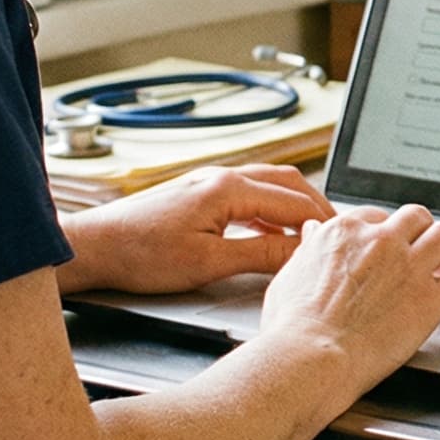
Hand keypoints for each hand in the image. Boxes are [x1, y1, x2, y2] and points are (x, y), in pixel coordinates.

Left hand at [56, 164, 333, 295]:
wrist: (96, 246)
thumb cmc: (141, 254)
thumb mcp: (208, 263)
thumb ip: (260, 255)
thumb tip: (300, 253)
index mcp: (229, 189)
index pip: (294, 202)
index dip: (322, 224)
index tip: (343, 243)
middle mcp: (222, 177)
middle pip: (288, 183)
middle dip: (317, 207)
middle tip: (339, 234)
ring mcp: (209, 183)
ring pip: (269, 185)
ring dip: (295, 207)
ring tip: (313, 233)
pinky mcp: (199, 194)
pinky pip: (249, 195)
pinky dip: (271, 211)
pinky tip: (272, 235)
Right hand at [255, 203, 439, 394]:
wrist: (310, 357)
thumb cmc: (293, 324)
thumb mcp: (291, 273)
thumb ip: (311, 247)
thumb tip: (315, 230)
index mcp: (347, 231)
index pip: (378, 217)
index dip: (386, 233)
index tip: (388, 247)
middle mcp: (383, 241)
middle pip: (416, 217)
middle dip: (420, 231)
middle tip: (420, 250)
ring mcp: (410, 268)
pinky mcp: (430, 300)